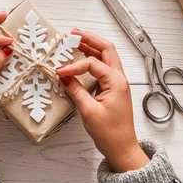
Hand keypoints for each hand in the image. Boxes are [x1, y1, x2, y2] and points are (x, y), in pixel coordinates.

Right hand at [56, 29, 148, 172]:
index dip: (74, 65)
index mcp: (116, 82)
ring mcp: (117, 83)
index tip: (59, 71)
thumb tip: (64, 77)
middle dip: (90, 39)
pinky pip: (103, 69)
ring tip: (76, 41)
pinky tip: (81, 60)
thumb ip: (76, 91)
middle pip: (107, 50)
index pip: (93, 64)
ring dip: (92, 48)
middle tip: (73, 33)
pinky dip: (93, 60)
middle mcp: (119, 79)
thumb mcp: (89, 112)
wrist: (122, 148)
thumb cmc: (110, 133)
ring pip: (106, 58)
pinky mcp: (113, 89)